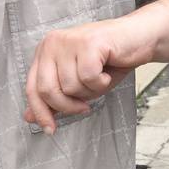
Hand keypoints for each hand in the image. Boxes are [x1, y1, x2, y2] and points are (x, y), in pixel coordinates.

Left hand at [23, 13, 159, 132]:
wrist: (139, 39)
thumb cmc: (109, 61)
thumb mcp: (78, 84)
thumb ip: (54, 97)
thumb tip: (29, 117)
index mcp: (45, 51)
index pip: (32, 88)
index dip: (40, 112)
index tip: (50, 130)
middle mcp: (52, 42)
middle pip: (47, 90)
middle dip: (67, 106)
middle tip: (84, 106)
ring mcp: (70, 40)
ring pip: (70, 86)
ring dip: (91, 91)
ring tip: (100, 78)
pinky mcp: (89, 42)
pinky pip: (89, 77)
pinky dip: (102, 82)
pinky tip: (107, 72)